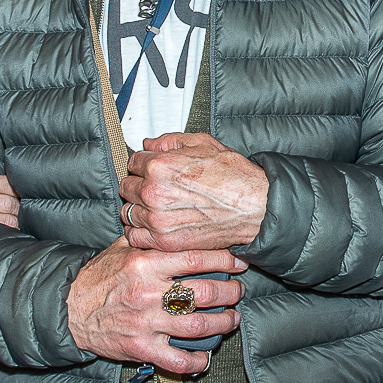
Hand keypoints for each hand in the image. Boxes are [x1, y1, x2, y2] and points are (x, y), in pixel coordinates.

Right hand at [66, 242, 244, 373]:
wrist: (68, 311)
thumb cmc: (97, 279)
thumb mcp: (120, 250)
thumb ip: (149, 240)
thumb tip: (175, 224)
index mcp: (145, 265)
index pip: (195, 258)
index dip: (224, 259)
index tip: (238, 262)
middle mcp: (149, 293)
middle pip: (205, 292)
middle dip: (231, 292)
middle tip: (237, 291)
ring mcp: (146, 323)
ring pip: (199, 326)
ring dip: (224, 323)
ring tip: (232, 318)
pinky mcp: (141, 348)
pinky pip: (178, 360)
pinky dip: (197, 361)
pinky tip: (206, 357)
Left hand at [120, 132, 268, 251]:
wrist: (255, 207)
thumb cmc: (234, 176)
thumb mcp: (203, 143)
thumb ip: (169, 141)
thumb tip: (148, 143)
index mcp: (159, 166)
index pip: (132, 163)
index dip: (142, 165)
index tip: (150, 170)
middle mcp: (154, 193)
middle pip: (127, 188)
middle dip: (138, 185)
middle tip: (153, 188)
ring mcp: (157, 219)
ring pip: (128, 212)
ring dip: (137, 208)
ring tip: (154, 207)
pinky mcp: (165, 241)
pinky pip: (134, 236)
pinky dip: (139, 231)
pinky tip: (151, 225)